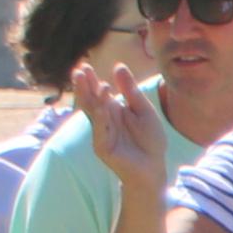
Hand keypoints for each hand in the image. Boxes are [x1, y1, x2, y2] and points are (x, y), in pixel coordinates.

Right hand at [67, 61, 165, 193]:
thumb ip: (130, 90)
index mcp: (111, 109)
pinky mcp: (103, 148)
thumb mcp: (143, 109)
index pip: (97, 92)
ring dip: (89, 98)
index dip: (91, 80)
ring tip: (84, 81)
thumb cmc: (149, 139)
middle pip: (90, 100)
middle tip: (78, 70)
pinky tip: (101, 108)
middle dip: (83, 86)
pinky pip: (101, 132)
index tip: (85, 66)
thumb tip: (118, 66)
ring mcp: (101, 134)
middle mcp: (103, 120)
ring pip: (93, 114)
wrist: (154, 166)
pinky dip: (101, 120)